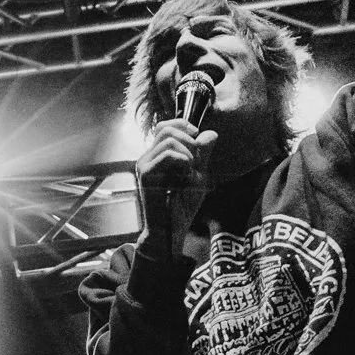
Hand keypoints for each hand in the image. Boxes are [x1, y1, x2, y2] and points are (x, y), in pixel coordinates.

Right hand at [134, 116, 217, 252]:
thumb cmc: (182, 205)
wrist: (171, 228)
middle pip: (167, 129)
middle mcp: (148, 157)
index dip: (183, 125)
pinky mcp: (145, 174)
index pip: (165, 126)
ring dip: (188, 153)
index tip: (197, 138)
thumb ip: (203, 154)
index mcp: (157, 155)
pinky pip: (167, 155)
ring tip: (191, 172)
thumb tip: (210, 133)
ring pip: (168, 140)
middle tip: (196, 161)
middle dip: (188, 140)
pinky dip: (182, 161)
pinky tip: (186, 175)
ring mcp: (144, 165)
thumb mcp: (198, 175)